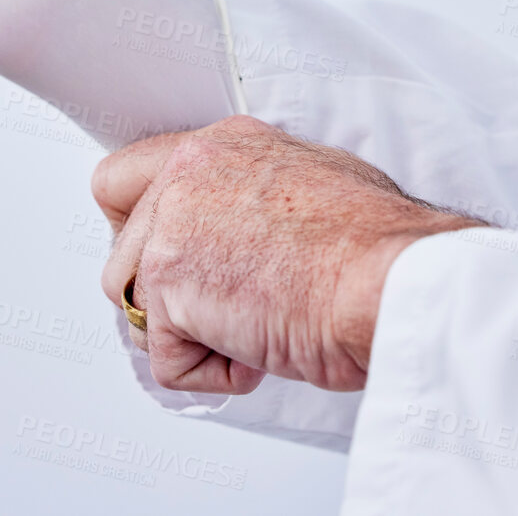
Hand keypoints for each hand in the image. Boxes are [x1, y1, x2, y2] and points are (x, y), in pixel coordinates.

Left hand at [92, 116, 477, 393]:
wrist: (395, 278)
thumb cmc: (381, 244)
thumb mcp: (319, 180)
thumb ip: (257, 193)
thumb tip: (246, 227)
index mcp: (222, 144)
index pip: (125, 178)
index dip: (139, 230)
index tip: (170, 260)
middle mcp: (187, 173)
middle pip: (122, 251)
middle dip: (166, 294)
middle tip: (227, 306)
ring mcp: (170, 226)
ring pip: (133, 302)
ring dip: (192, 332)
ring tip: (259, 321)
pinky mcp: (168, 285)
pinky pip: (166, 359)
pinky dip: (215, 373)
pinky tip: (264, 345)